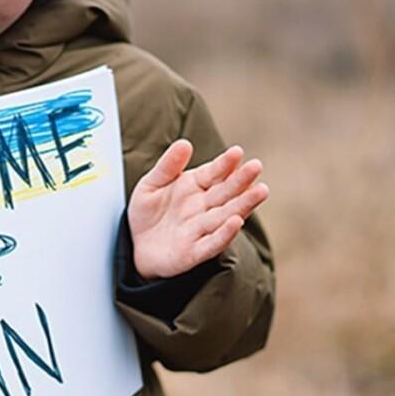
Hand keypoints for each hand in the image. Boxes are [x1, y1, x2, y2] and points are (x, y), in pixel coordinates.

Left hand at [128, 140, 268, 279]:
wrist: (134, 245)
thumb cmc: (147, 213)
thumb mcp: (151, 184)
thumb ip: (168, 165)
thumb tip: (184, 143)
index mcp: (195, 187)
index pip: (214, 173)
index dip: (225, 163)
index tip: (237, 151)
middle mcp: (203, 208)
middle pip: (226, 193)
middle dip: (241, 180)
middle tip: (256, 166)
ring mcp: (201, 230)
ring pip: (226, 216)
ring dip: (243, 204)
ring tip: (260, 191)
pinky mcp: (194, 253)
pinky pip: (212, 243)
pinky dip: (224, 234)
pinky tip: (236, 222)